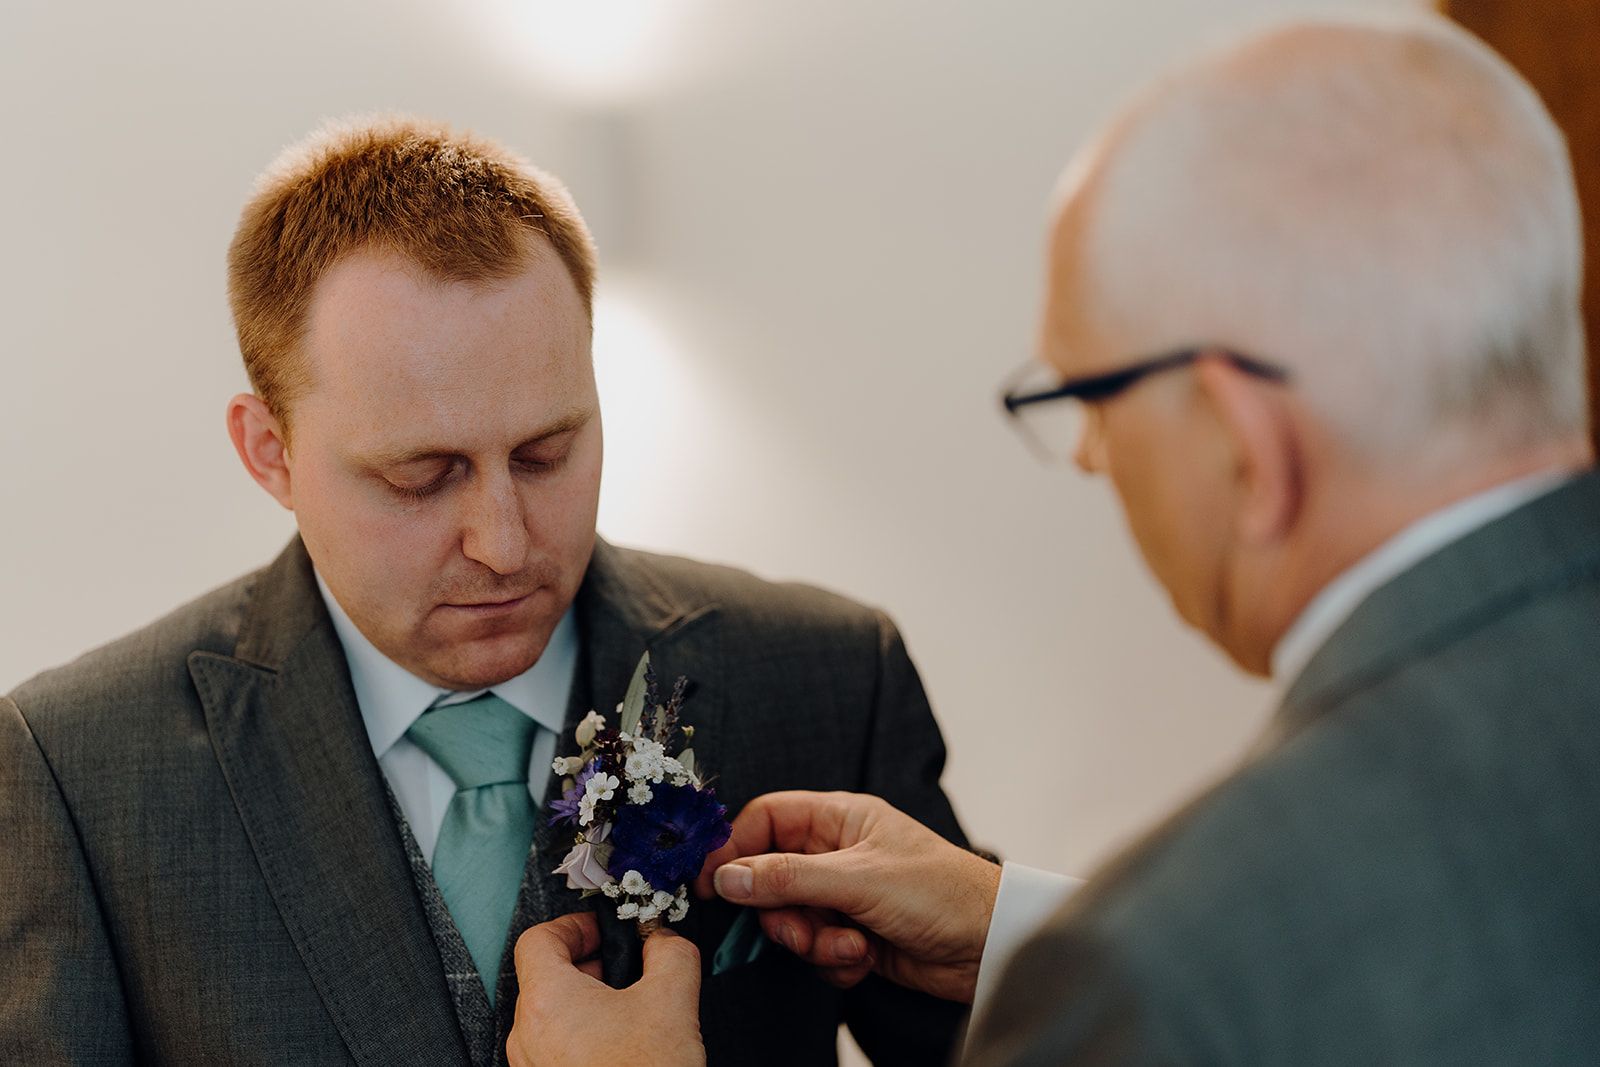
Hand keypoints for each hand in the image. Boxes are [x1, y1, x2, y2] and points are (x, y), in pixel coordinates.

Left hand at [507, 912, 705, 1066]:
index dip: (574, 926)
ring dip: (588, 1004)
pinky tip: (622, 1048)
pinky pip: (556, 1050)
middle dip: (590, 966)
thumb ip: (670, 952)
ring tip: (630, 1014)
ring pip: (552, 1017)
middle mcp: (527, 1035)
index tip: (604, 932)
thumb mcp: (672, 999)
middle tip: (627, 971)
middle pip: (545, 978)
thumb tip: (663, 939)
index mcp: (547, 1001)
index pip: (538, 939)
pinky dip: (584, 1037)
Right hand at [693, 791, 999, 1003]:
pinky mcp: (853, 935)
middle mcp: (838, 854)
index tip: (712, 882)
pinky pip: (815, 949)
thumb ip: (788, 877)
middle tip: (798, 926)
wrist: (991, 947)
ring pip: (791, 919)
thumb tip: (727, 876)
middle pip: (770, 876)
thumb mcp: (859, 879)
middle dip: (780, 910)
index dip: (735, 848)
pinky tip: (864, 957)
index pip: (767, 820)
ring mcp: (844, 897)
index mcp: (841, 819)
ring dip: (811, 940)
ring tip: (847, 944)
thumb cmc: (942, 892)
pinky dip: (833, 960)